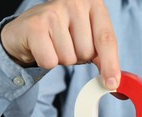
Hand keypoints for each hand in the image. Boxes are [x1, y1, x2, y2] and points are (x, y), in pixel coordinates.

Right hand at [1, 0, 119, 88]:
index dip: (111, 64)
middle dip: (78, 58)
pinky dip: (46, 62)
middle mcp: (75, 2)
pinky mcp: (35, 25)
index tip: (112, 84)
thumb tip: (113, 82)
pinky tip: (41, 47)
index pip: (107, 39)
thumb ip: (104, 57)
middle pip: (87, 52)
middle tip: (67, 45)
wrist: (27, 30)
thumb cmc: (63, 35)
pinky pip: (50, 61)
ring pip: (69, 58)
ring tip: (54, 45)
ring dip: (62, 60)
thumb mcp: (88, 40)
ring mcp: (54, 11)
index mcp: (94, 4)